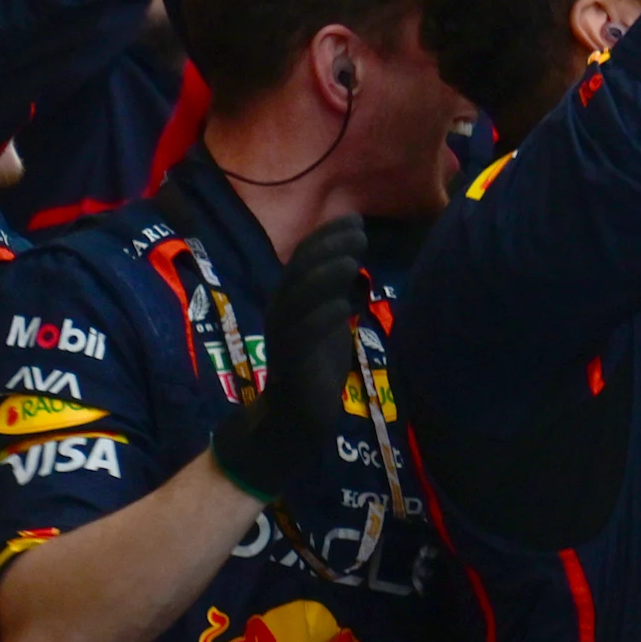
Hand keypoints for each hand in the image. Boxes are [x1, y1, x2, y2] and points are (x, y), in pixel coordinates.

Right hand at [207, 216, 367, 500]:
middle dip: (327, 248)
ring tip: (352, 260)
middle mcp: (280, 315)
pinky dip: (322, 318)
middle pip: (298, 272)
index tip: (355, 219)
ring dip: (324, 277)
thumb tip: (352, 253)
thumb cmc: (314, 365)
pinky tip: (344, 305)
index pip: (302, 258)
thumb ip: (334, 289)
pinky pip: (302, 338)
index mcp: (289, 301)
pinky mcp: (291, 366)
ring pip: (297, 301)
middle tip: (359, 231)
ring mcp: (284, 340)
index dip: (326, 236)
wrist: (293, 422)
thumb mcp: (327, 319)